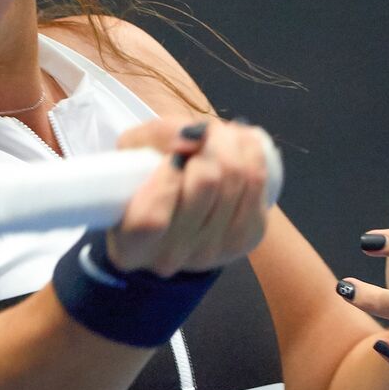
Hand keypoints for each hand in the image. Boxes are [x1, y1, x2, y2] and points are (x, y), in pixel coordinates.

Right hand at [105, 118, 270, 277]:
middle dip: (208, 143)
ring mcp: (211, 253)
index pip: (152, 218)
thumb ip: (155, 138)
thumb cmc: (146, 178)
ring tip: (220, 134)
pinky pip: (258, 184)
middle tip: (203, 132)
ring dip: (231, 142)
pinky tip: (242, 144)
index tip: (169, 156)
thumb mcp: (132, 152)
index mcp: (131, 246)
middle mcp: (170, 257)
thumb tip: (195, 138)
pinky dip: (252, 153)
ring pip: (235, 179)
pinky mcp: (246, 240)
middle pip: (205, 184)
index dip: (165, 177)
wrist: (182, 210)